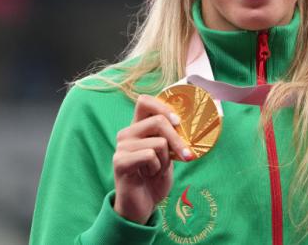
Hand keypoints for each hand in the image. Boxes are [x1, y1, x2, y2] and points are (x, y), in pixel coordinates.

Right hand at [113, 95, 194, 223]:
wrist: (142, 205)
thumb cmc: (155, 178)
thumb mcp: (168, 154)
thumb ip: (172, 137)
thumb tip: (188, 124)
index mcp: (138, 127)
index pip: (145, 101)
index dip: (164, 107)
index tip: (179, 122)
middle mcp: (127, 133)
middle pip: (159, 121)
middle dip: (178, 140)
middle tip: (186, 155)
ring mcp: (122, 146)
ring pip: (159, 142)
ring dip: (165, 160)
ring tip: (156, 170)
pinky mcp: (120, 161)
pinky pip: (150, 155)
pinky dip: (157, 168)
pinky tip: (149, 175)